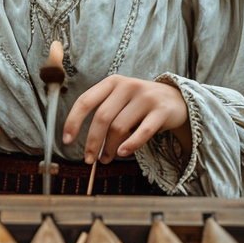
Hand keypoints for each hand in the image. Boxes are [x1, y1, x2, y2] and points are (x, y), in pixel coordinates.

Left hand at [61, 75, 186, 163]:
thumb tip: (88, 145)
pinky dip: (131, 144)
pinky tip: (123, 153)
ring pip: (120, 127)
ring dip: (110, 148)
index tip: (67, 141)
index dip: (73, 121)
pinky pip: (142, 131)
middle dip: (92, 142)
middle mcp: (127, 86)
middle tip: (89, 159)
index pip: (85, 101)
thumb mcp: (120, 100)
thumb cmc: (140, 104)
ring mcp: (146, 97)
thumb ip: (104, 114)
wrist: (176, 99)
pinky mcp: (161, 110)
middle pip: (102, 118)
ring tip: (106, 159)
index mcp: (112, 83)